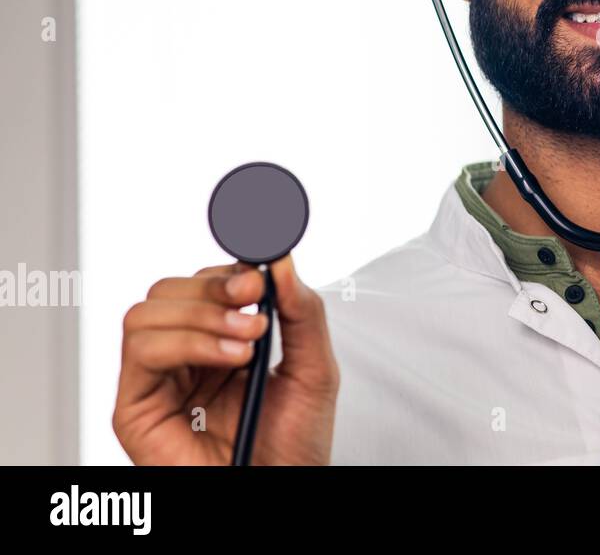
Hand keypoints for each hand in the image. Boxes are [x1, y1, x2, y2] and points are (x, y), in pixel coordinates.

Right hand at [113, 254, 338, 464]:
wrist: (282, 490)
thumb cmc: (294, 444)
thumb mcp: (314, 368)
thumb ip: (303, 312)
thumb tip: (281, 259)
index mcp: (219, 341)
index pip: (204, 284)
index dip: (227, 269)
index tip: (260, 273)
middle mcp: (182, 357)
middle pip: (167, 290)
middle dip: (213, 287)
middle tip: (254, 302)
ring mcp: (156, 381)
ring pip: (145, 314)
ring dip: (202, 316)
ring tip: (247, 342)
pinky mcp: (136, 409)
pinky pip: (141, 351)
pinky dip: (187, 342)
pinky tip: (230, 359)